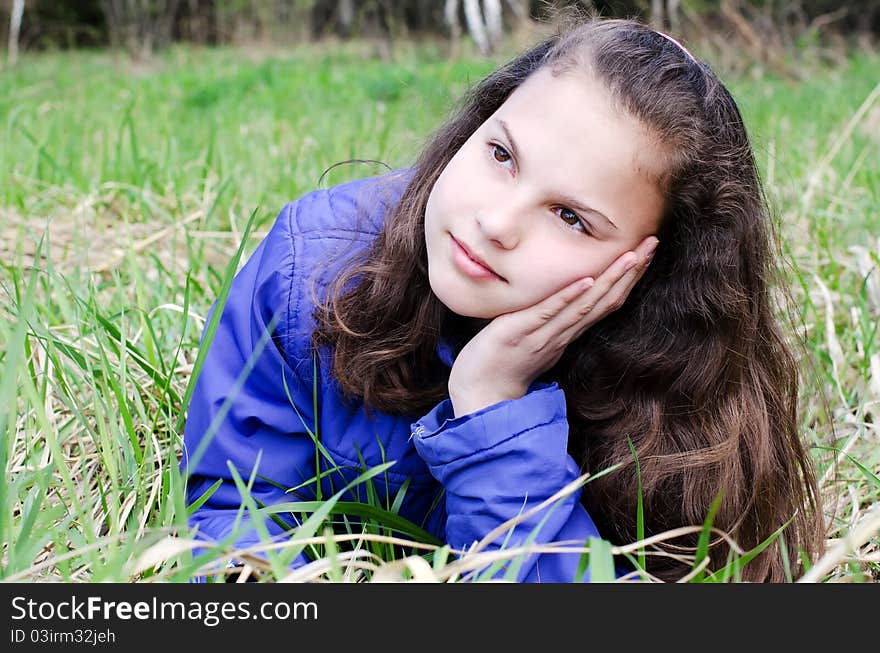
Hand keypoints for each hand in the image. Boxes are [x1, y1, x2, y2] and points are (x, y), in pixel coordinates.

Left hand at [448, 236, 658, 416]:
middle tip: (652, 243)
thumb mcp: (534, 335)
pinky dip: (568, 297)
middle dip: (631, 271)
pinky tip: (586, 280)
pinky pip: (548, 314)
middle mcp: (562, 333)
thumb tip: (563, 293)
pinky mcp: (520, 334)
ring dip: (610, 280)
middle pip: (605, 300)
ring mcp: (543, 335)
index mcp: (567, 332)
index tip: (646, 251)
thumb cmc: (504, 362)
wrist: (481, 394)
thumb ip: (551, 317)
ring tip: (631, 256)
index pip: (606, 302)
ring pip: (584, 306)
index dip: (628, 277)